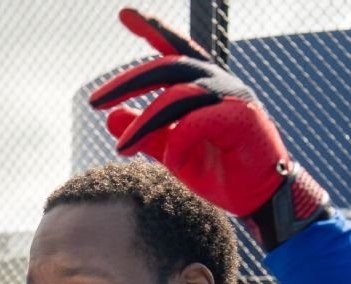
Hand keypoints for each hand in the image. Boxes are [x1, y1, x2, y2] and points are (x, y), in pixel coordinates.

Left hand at [88, 8, 330, 248]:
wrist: (258, 198)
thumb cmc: (219, 171)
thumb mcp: (172, 151)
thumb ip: (146, 133)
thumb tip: (110, 118)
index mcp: (203, 85)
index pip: (174, 50)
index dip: (151, 29)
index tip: (124, 13)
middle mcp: (218, 82)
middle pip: (167, 67)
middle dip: (127, 82)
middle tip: (93, 101)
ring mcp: (232, 96)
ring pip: (176, 97)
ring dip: (144, 124)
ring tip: (121, 148)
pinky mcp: (242, 116)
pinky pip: (195, 123)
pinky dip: (177, 145)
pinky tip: (173, 164)